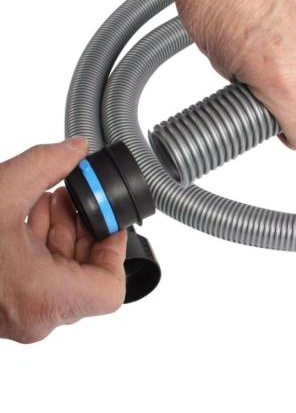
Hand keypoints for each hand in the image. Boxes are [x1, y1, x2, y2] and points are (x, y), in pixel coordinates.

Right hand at [0, 137, 126, 343]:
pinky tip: (25, 213)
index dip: (115, 248)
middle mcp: (34, 316)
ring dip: (60, 231)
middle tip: (72, 197)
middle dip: (82, 227)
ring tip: (45, 198)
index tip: (106, 219)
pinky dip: (39, 243)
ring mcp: (18, 315)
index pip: (110, 288)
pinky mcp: (4, 306)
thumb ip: (46, 165)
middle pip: (86, 273)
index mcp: (42, 298)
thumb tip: (75, 148)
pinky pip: (38, 276)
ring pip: (62, 273)